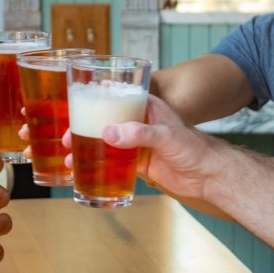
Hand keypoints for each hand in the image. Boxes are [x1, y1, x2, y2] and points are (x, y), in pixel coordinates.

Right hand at [62, 96, 233, 218]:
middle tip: (64, 139)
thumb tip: (107, 134)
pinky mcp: (136, 161)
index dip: (91, 100)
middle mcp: (136, 122)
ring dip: (85, 149)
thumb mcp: (165, 135)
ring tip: (69, 161)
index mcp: (144, 106)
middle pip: (102, 120)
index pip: (113, 96)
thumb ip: (138, 133)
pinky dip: (96, 166)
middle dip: (81, 128)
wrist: (209, 176)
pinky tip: (83, 172)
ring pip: (104, 142)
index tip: (72, 106)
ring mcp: (135, 142)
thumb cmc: (194, 147)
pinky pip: (111, 161)